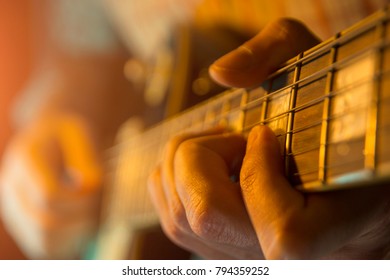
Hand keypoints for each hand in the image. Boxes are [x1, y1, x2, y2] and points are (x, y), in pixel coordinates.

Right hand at [0, 112, 102, 258]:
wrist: (53, 138)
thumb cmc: (72, 135)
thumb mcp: (83, 132)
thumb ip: (88, 157)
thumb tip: (89, 186)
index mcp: (24, 158)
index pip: (49, 195)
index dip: (82, 198)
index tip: (100, 188)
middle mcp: (11, 186)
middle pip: (46, 222)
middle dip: (83, 217)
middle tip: (101, 204)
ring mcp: (14, 208)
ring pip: (44, 240)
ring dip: (77, 232)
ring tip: (94, 213)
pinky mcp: (24, 223)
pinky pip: (45, 246)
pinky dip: (69, 241)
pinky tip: (84, 222)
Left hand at [148, 18, 389, 258]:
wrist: (331, 174)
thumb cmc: (330, 122)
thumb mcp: (316, 67)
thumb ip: (275, 54)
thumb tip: (220, 72)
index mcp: (332, 232)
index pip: (284, 231)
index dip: (260, 171)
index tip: (264, 134)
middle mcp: (282, 257)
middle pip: (208, 217)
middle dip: (201, 156)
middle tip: (230, 135)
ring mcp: (242, 255)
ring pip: (180, 220)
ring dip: (182, 163)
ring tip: (218, 145)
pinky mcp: (216, 246)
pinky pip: (171, 220)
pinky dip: (169, 179)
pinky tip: (201, 161)